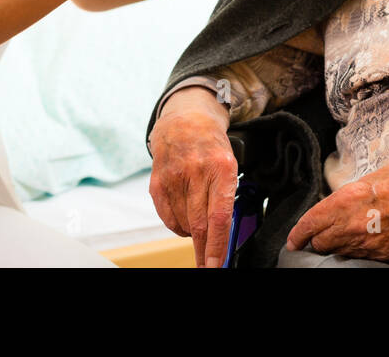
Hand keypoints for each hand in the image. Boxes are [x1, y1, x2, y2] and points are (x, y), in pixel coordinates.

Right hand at [148, 87, 237, 267]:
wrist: (185, 121)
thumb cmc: (212, 147)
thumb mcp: (230, 165)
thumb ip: (227, 197)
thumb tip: (224, 235)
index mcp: (221, 168)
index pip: (218, 217)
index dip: (217, 247)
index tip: (215, 267)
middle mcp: (197, 172)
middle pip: (200, 226)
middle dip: (205, 252)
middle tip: (208, 266)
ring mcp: (174, 177)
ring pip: (184, 224)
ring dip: (193, 232)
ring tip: (199, 221)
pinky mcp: (158, 183)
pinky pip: (168, 218)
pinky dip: (178, 226)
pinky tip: (185, 217)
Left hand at [285, 154, 388, 260]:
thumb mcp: (376, 175)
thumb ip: (351, 193)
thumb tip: (337, 204)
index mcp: (351, 199)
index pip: (312, 223)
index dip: (298, 232)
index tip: (293, 237)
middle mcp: (358, 225)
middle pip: (321, 243)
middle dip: (315, 239)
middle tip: (312, 234)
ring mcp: (375, 244)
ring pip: (340, 252)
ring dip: (334, 245)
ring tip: (335, 236)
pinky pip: (362, 256)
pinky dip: (355, 250)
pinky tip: (358, 240)